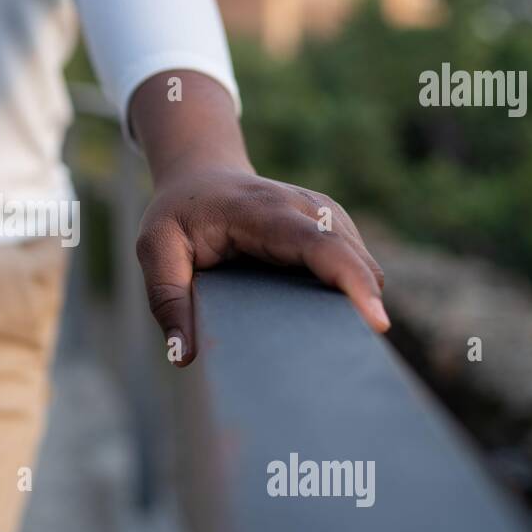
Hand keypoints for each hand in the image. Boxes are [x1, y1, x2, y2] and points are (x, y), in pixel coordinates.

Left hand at [136, 164, 388, 365]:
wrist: (200, 175)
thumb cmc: (176, 214)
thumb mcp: (155, 250)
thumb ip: (166, 300)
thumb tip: (183, 356)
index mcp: (262, 211)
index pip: (318, 244)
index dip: (351, 280)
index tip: (375, 320)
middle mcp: (303, 206)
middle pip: (351, 256)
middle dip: (364, 300)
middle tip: (356, 354)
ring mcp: (323, 212)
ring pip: (361, 260)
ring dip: (359, 297)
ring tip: (342, 343)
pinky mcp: (331, 225)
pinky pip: (355, 260)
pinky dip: (354, 289)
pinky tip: (334, 319)